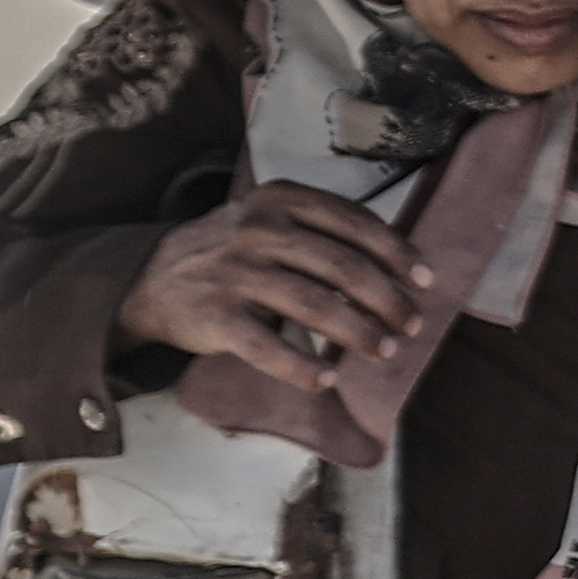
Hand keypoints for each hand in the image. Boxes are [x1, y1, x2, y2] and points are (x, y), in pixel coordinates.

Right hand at [114, 187, 435, 390]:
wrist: (153, 276)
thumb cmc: (235, 250)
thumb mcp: (272, 219)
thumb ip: (323, 231)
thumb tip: (399, 270)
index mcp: (281, 200)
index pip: (354, 223)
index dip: (396, 253)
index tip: (424, 280)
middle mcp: (259, 230)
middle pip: (343, 267)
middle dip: (387, 299)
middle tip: (412, 323)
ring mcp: (235, 273)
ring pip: (314, 307)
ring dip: (359, 333)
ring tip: (386, 351)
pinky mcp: (215, 316)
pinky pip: (268, 347)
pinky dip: (302, 366)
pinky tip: (328, 378)